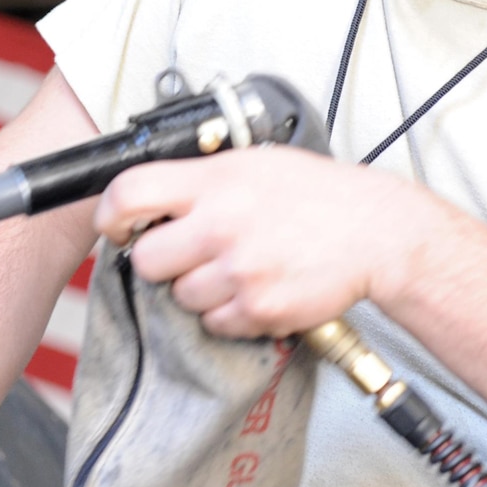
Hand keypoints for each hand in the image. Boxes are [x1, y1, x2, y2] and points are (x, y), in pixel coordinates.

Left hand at [93, 147, 444, 337]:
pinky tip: (257, 287)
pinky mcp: (258, 310)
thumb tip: (148, 200)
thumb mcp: (252, 163)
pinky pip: (215, 324)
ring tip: (238, 266)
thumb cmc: (317, 195)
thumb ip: (199, 178)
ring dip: (201, 289)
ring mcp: (239, 271)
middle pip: (148, 259)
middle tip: (191, 252)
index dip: (111, 216)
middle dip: (164, 261)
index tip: (119, 226)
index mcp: (214, 182)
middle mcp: (220, 225)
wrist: (375, 232)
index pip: (129, 194)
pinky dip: (230, 314)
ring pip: (181, 297)